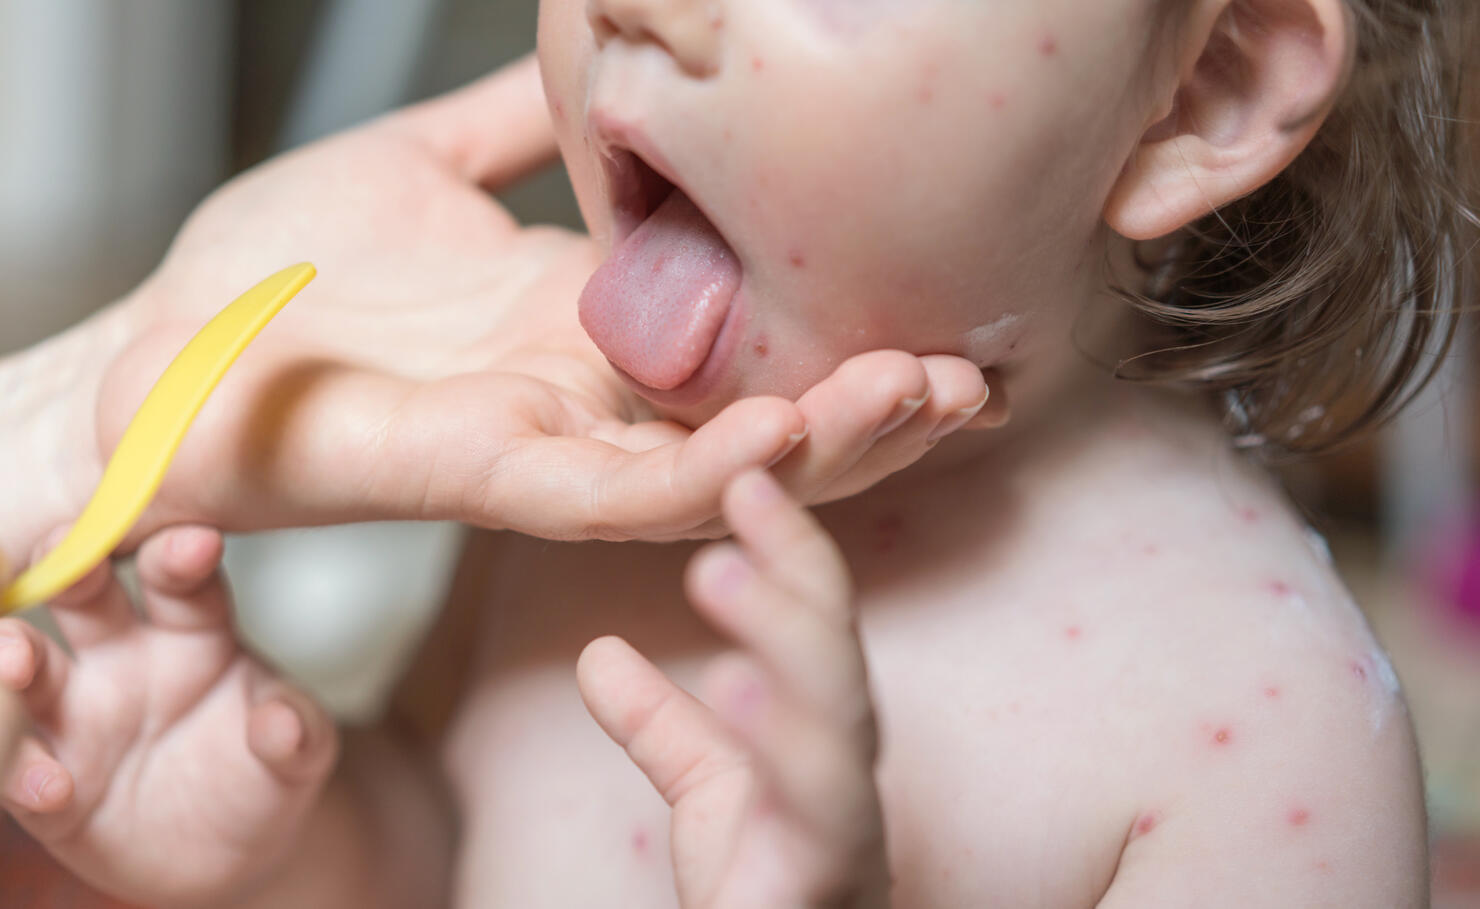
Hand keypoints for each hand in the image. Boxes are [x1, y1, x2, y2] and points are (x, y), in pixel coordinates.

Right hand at [0, 527, 336, 907]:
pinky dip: (24, 773)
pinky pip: (23, 771)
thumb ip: (295, 733)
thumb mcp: (300, 754)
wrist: (234, 850)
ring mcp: (79, 715)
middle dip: (72, 567)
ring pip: (33, 670)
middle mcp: (124, 656)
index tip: (196, 542)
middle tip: (67, 554)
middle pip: (87, 597)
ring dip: (15, 655)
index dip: (182, 556)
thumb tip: (285, 724)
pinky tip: (50, 786)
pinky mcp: (52, 784)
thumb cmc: (266, 772)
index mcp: (192, 628)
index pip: (180, 579)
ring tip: (16, 659)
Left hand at [13, 53, 1003, 558]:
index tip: (935, 301)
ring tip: (924, 396)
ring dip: (825, 442)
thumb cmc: (281, 269)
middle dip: (875, 406)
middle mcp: (587, 398)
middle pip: (764, 420)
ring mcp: (548, 447)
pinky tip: (779, 431)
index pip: (748, 346)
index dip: (843, 335)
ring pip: (717, 467)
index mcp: (584, 327)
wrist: (167, 339)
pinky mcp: (493, 479)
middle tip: (975, 371)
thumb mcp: (420, 164)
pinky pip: (617, 489)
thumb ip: (508, 133)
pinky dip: (705, 467)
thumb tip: (580, 64)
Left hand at [579, 471, 889, 908]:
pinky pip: (818, 809)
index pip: (813, 621)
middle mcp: (846, 767)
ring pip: (836, 718)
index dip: (786, 547)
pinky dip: (778, 744)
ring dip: (784, 635)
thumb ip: (661, 724)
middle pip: (835, 651)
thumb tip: (599, 654)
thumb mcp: (706, 790)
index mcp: (821, 731)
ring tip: (718, 572)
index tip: (742, 476)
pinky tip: (732, 686)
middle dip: (797, 565)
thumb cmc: (765, 888)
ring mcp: (845, 827)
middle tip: (744, 486)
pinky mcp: (828, 881)